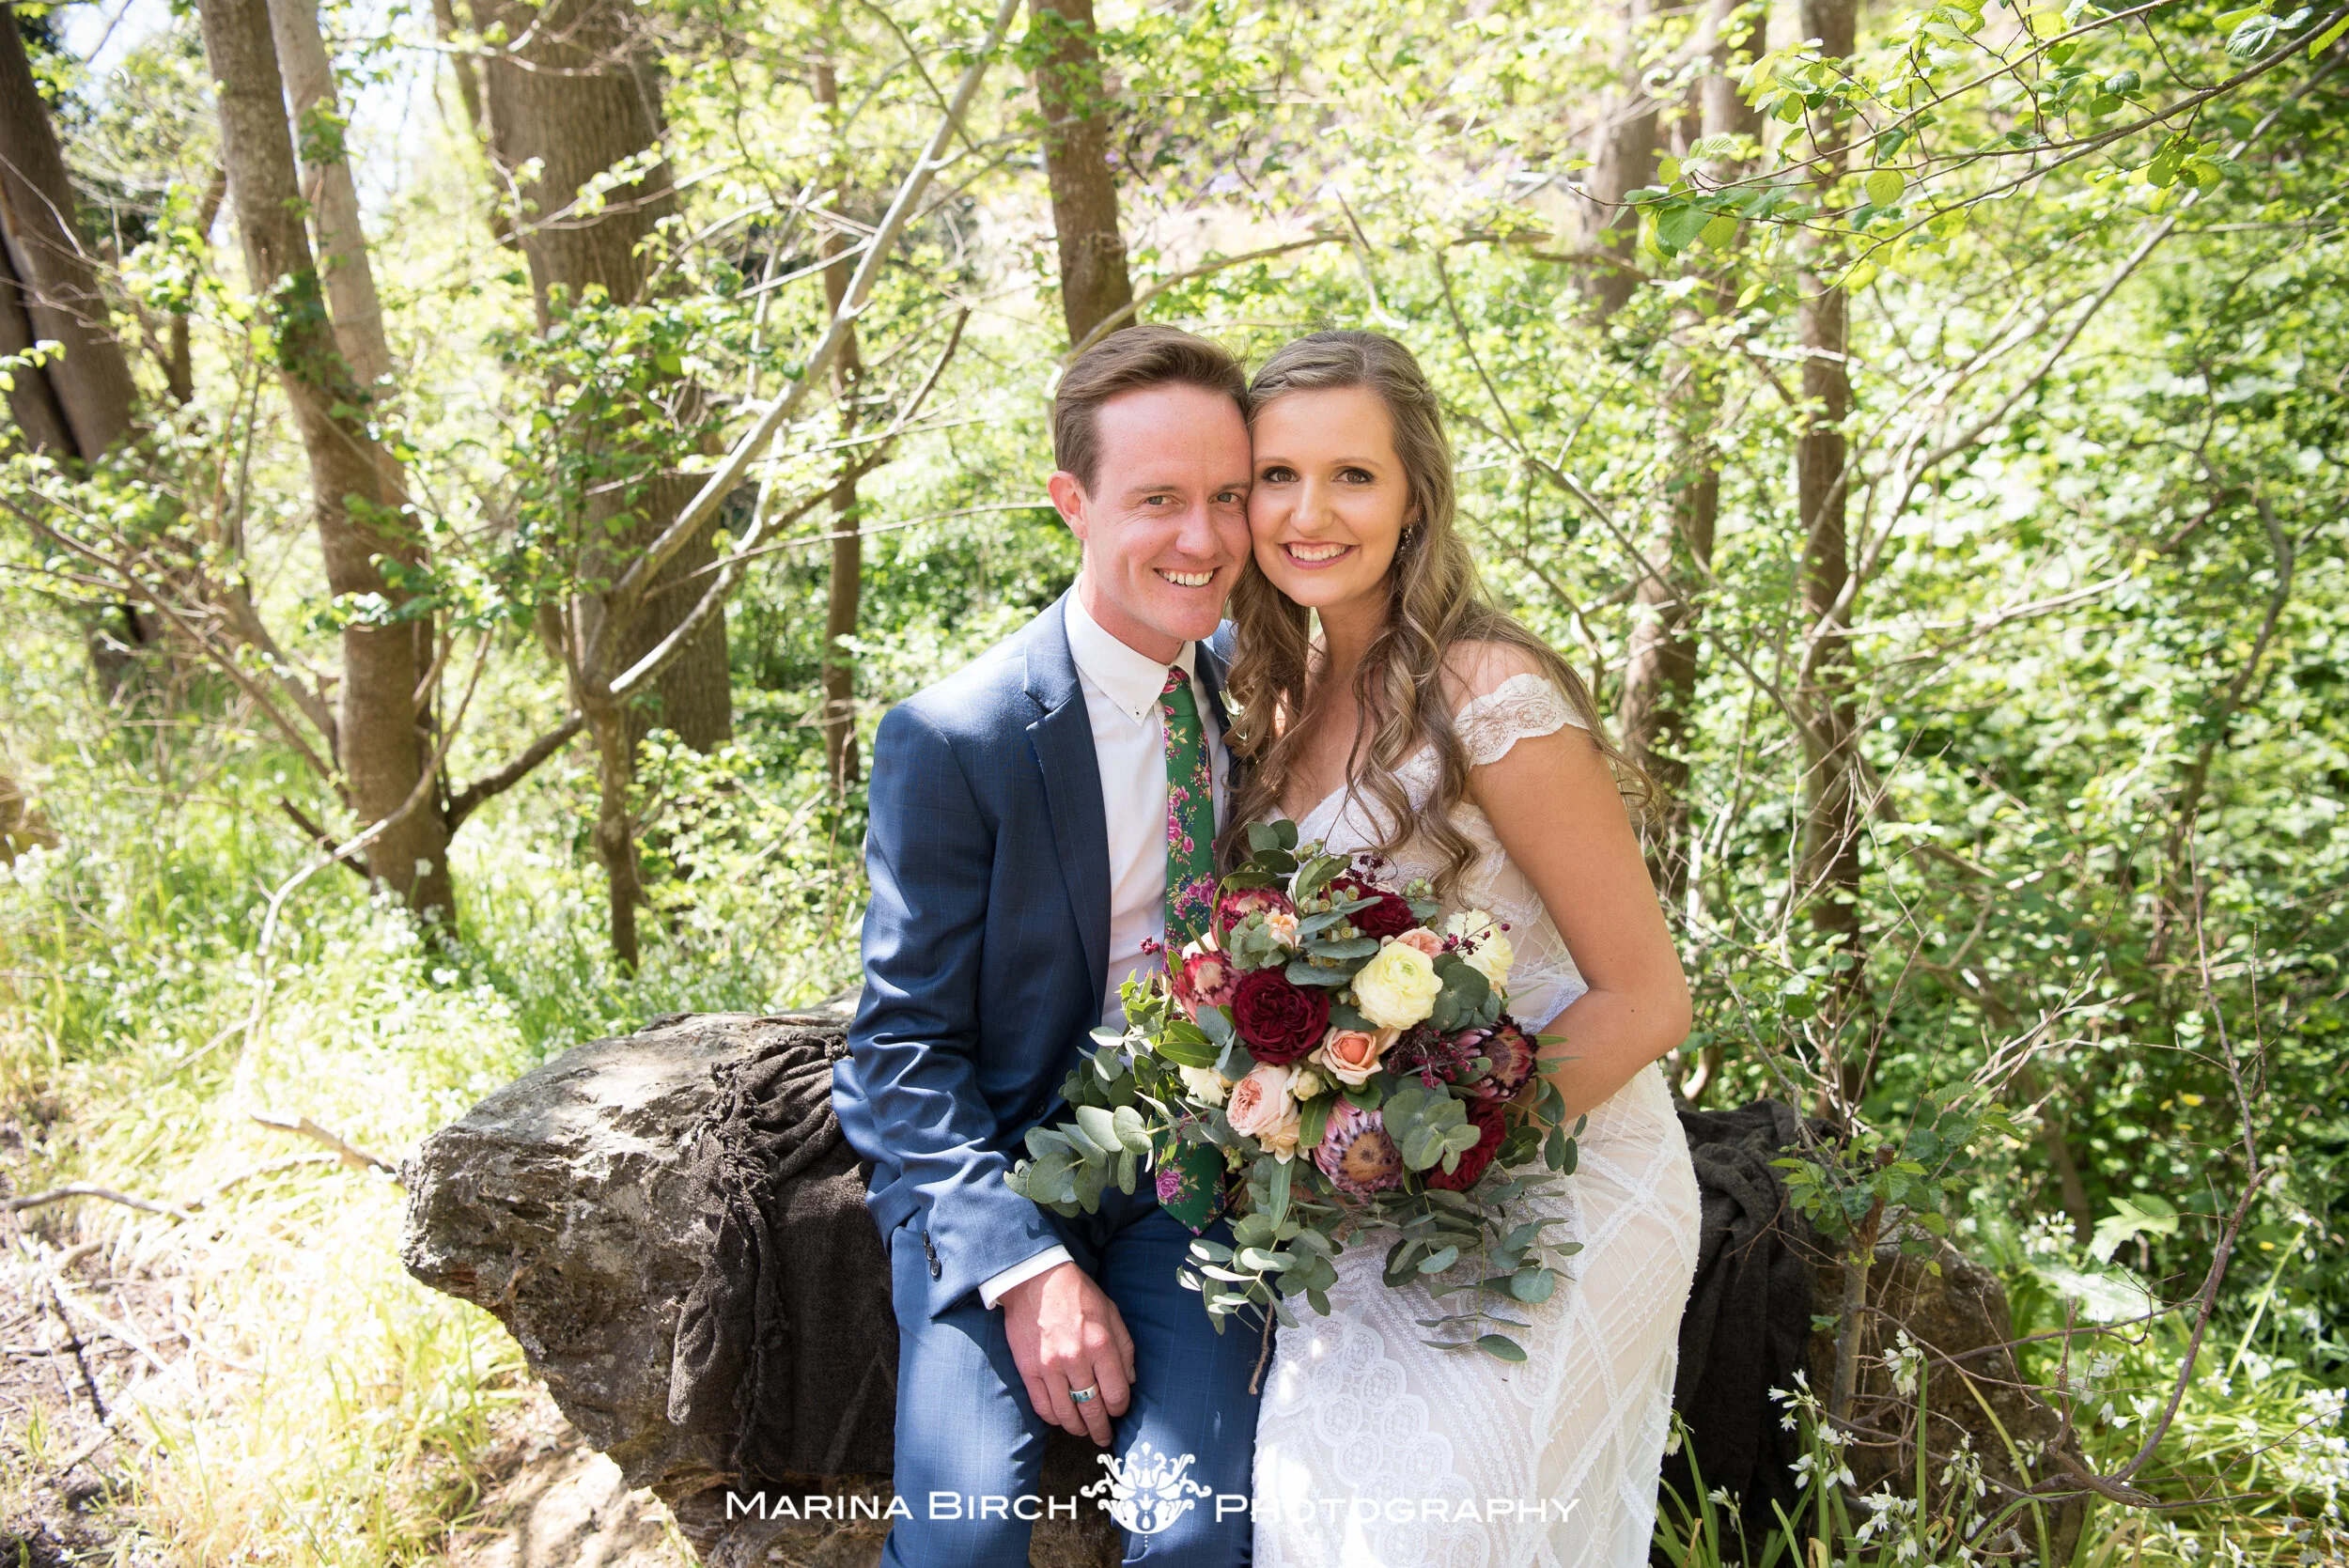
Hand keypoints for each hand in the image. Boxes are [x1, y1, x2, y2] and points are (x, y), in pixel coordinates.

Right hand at [999, 1260, 1134, 1445]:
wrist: (1035, 1280)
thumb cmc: (1077, 1294)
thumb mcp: (1111, 1313)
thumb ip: (1125, 1348)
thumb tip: (1130, 1381)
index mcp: (1101, 1344)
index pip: (1117, 1394)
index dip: (1120, 1409)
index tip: (1119, 1412)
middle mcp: (1076, 1359)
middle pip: (1093, 1409)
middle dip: (1101, 1429)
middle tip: (1104, 1437)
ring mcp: (1050, 1367)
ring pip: (1067, 1414)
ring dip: (1078, 1428)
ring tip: (1083, 1431)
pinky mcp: (1028, 1370)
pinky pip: (1042, 1406)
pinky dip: (1053, 1418)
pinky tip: (1061, 1419)